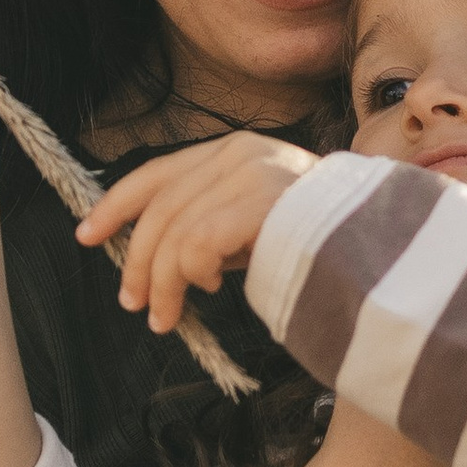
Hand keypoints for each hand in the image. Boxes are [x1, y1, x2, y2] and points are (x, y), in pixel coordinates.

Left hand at [78, 134, 319, 334]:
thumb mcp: (249, 224)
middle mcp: (238, 154)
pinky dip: (194, 274)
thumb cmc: (314, 240)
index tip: (86, 235)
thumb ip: (207, 223)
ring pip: (174, 234)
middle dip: (136, 261)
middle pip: (158, 208)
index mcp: (232, 151)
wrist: (379, 243)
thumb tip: (150, 255)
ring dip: (162, 284)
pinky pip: (199, 246)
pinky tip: (216, 288)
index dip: (116, 204)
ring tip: (167, 315)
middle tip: (132, 303)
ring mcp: (252, 175)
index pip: (156, 172)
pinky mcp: (261, 203)